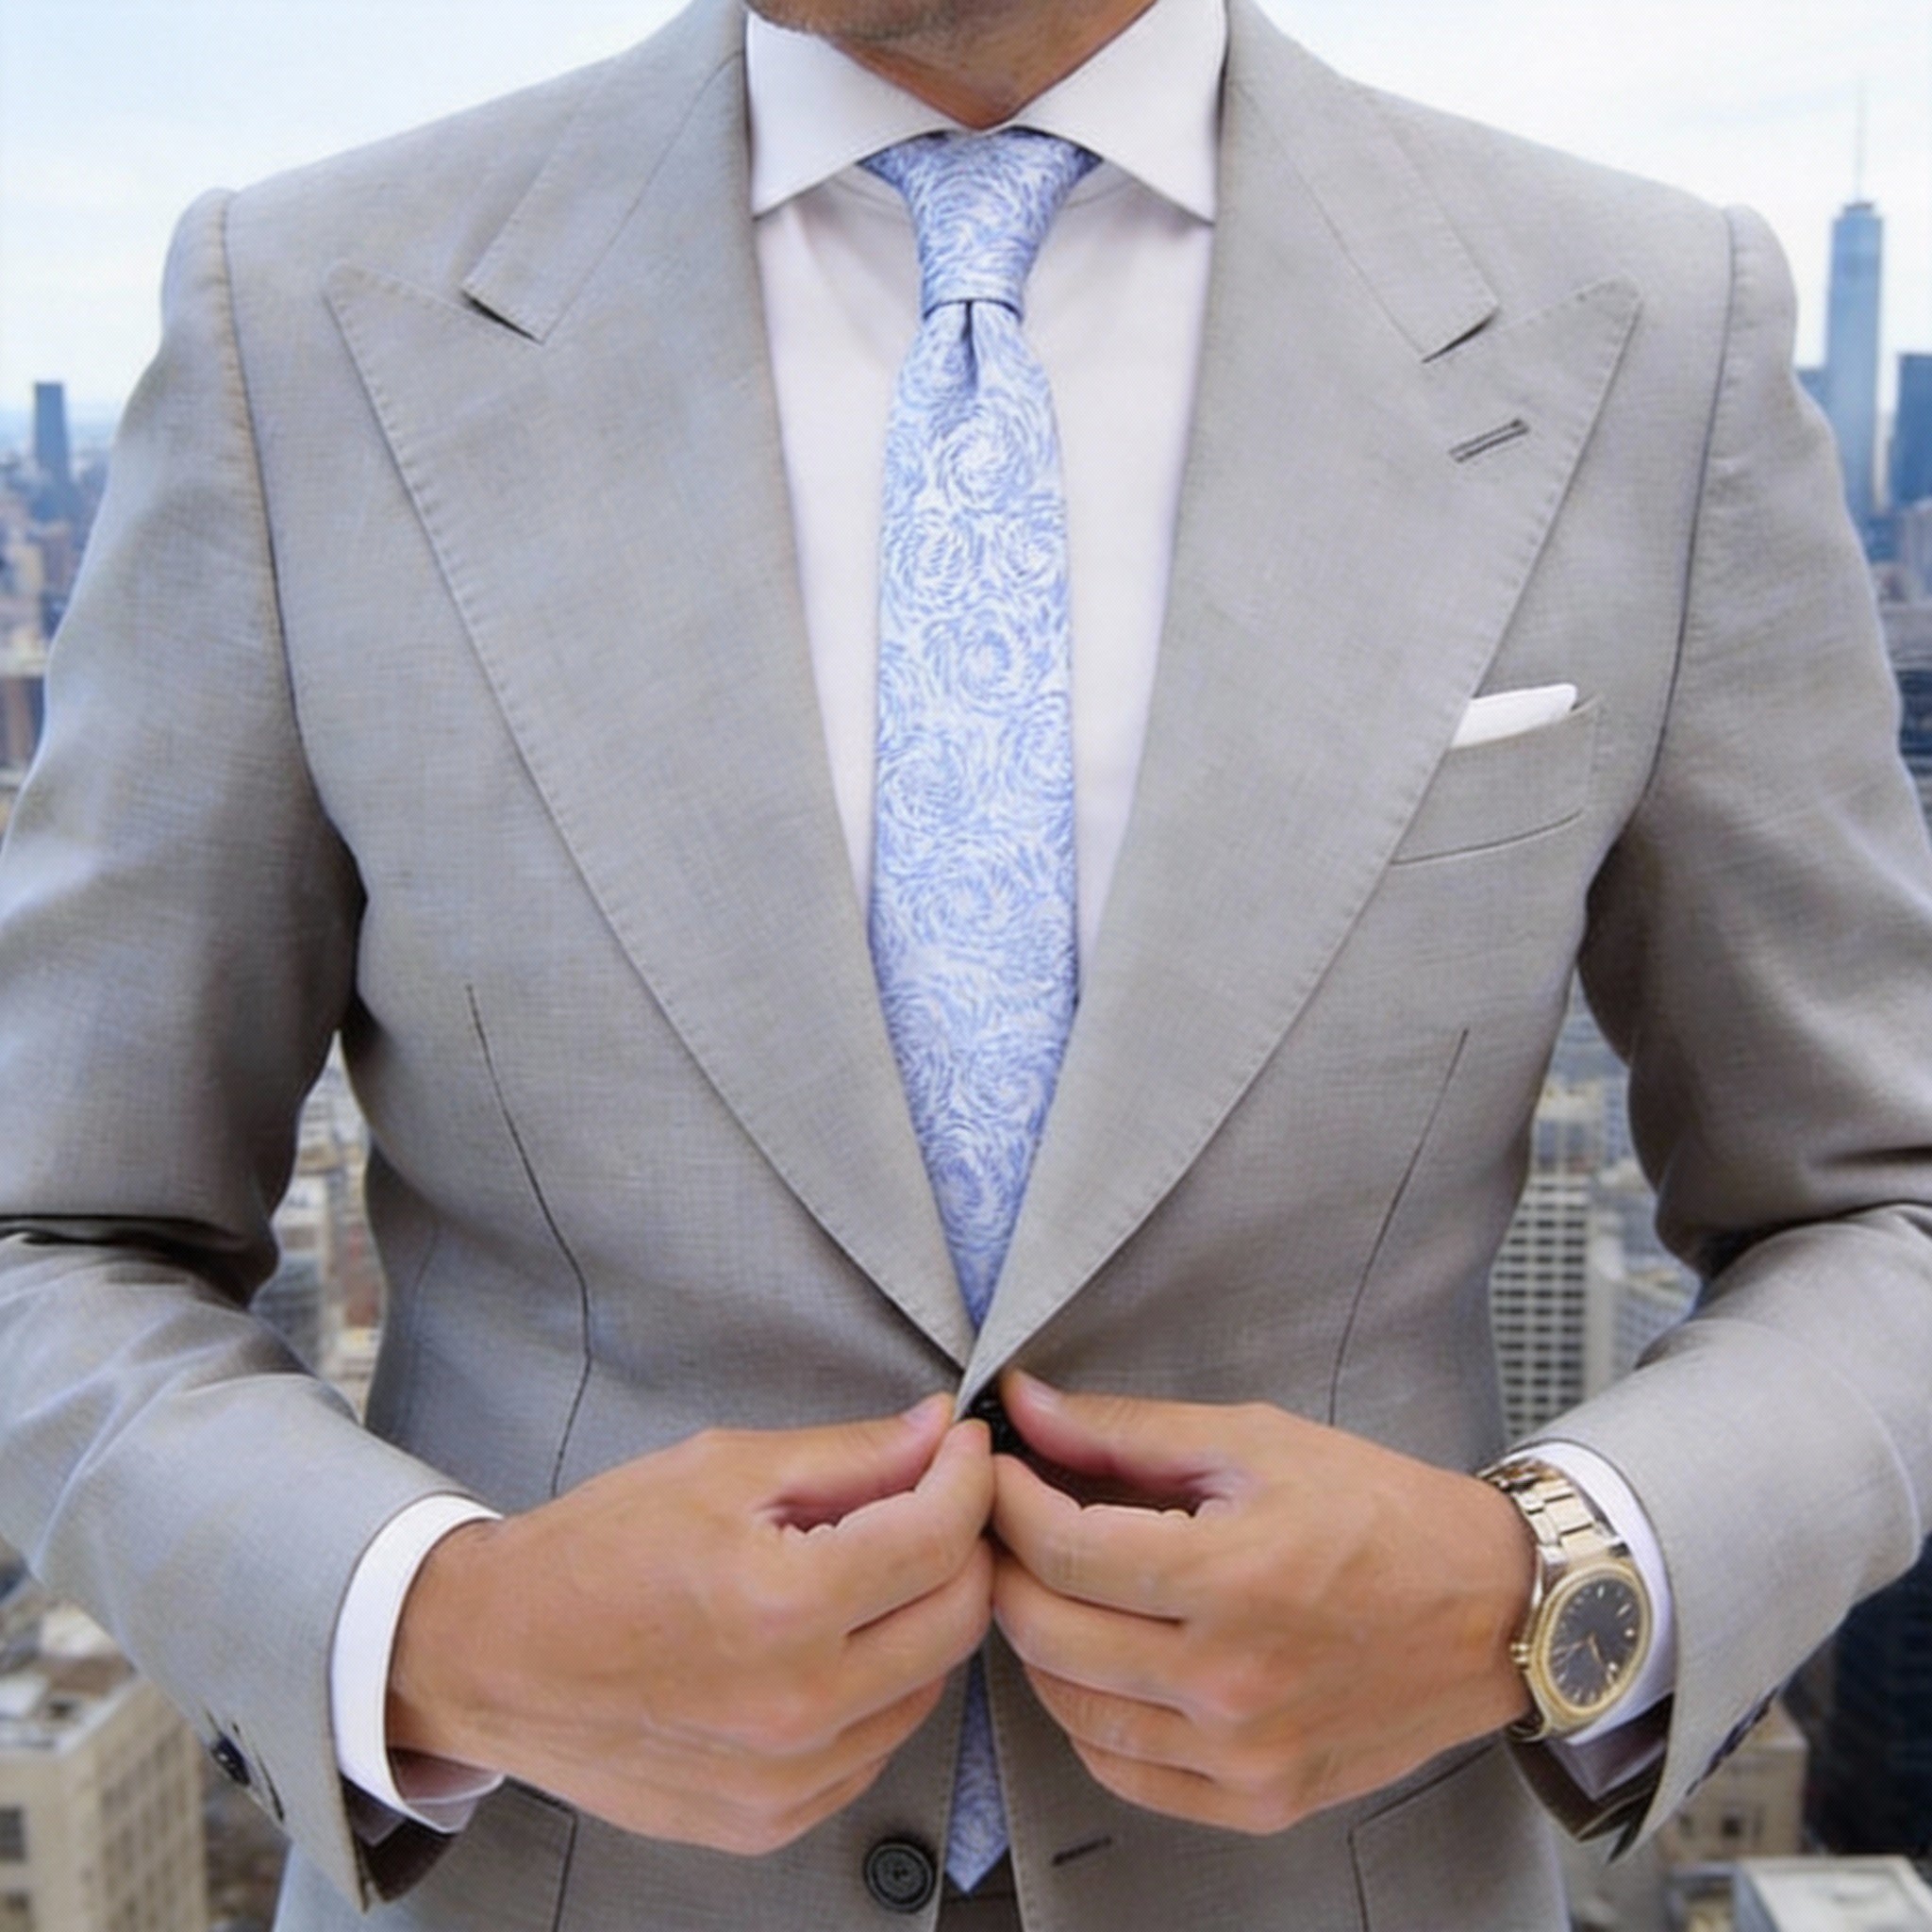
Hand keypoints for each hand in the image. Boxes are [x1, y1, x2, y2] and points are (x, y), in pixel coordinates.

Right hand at [387, 1396, 993, 1853]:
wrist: (494, 1657)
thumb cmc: (596, 1552)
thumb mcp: (722, 1468)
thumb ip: (849, 1455)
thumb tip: (938, 1433)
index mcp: (784, 1605)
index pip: (940, 1537)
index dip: (967, 1476)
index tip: (962, 1447)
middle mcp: (798, 1707)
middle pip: (958, 1617)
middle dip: (962, 1543)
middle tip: (931, 1498)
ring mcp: (787, 1780)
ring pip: (930, 1685)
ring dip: (923, 1616)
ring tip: (870, 1567)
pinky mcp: (771, 1821)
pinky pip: (876, 1745)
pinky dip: (879, 1686)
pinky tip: (832, 1640)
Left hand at [990, 1373, 1532, 1834]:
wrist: (1491, 1609)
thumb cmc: (1380, 1513)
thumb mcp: (1255, 1441)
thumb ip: (1126, 1430)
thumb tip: (1025, 1405)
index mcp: (1231, 1578)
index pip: (1061, 1549)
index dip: (1007, 1502)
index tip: (997, 1471)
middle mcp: (1230, 1681)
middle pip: (1048, 1632)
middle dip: (1007, 1566)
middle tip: (1009, 1524)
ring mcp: (1243, 1754)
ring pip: (1070, 1709)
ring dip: (1038, 1642)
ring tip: (1052, 1587)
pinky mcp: (1258, 1800)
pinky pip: (1123, 1773)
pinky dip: (1088, 1718)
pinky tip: (1100, 1663)